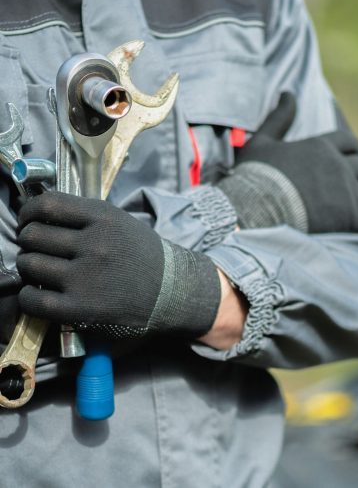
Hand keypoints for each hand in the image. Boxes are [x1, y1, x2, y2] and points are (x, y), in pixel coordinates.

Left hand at [16, 192, 220, 338]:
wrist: (173, 291)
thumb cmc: (144, 256)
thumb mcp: (122, 222)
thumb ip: (85, 216)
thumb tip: (40, 216)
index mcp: (105, 218)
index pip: (47, 204)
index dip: (28, 212)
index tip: (29, 220)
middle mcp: (95, 244)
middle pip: (33, 235)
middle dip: (28, 241)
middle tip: (37, 248)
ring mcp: (86, 277)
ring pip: (29, 265)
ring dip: (29, 267)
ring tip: (41, 271)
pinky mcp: (81, 308)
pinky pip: (34, 299)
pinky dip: (29, 295)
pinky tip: (39, 293)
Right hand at [218, 93, 357, 245]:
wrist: (257, 209)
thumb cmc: (255, 178)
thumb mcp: (262, 142)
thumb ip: (279, 117)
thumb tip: (288, 93)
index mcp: (322, 147)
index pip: (348, 142)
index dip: (352, 150)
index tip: (351, 158)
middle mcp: (341, 167)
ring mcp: (349, 193)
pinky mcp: (352, 218)